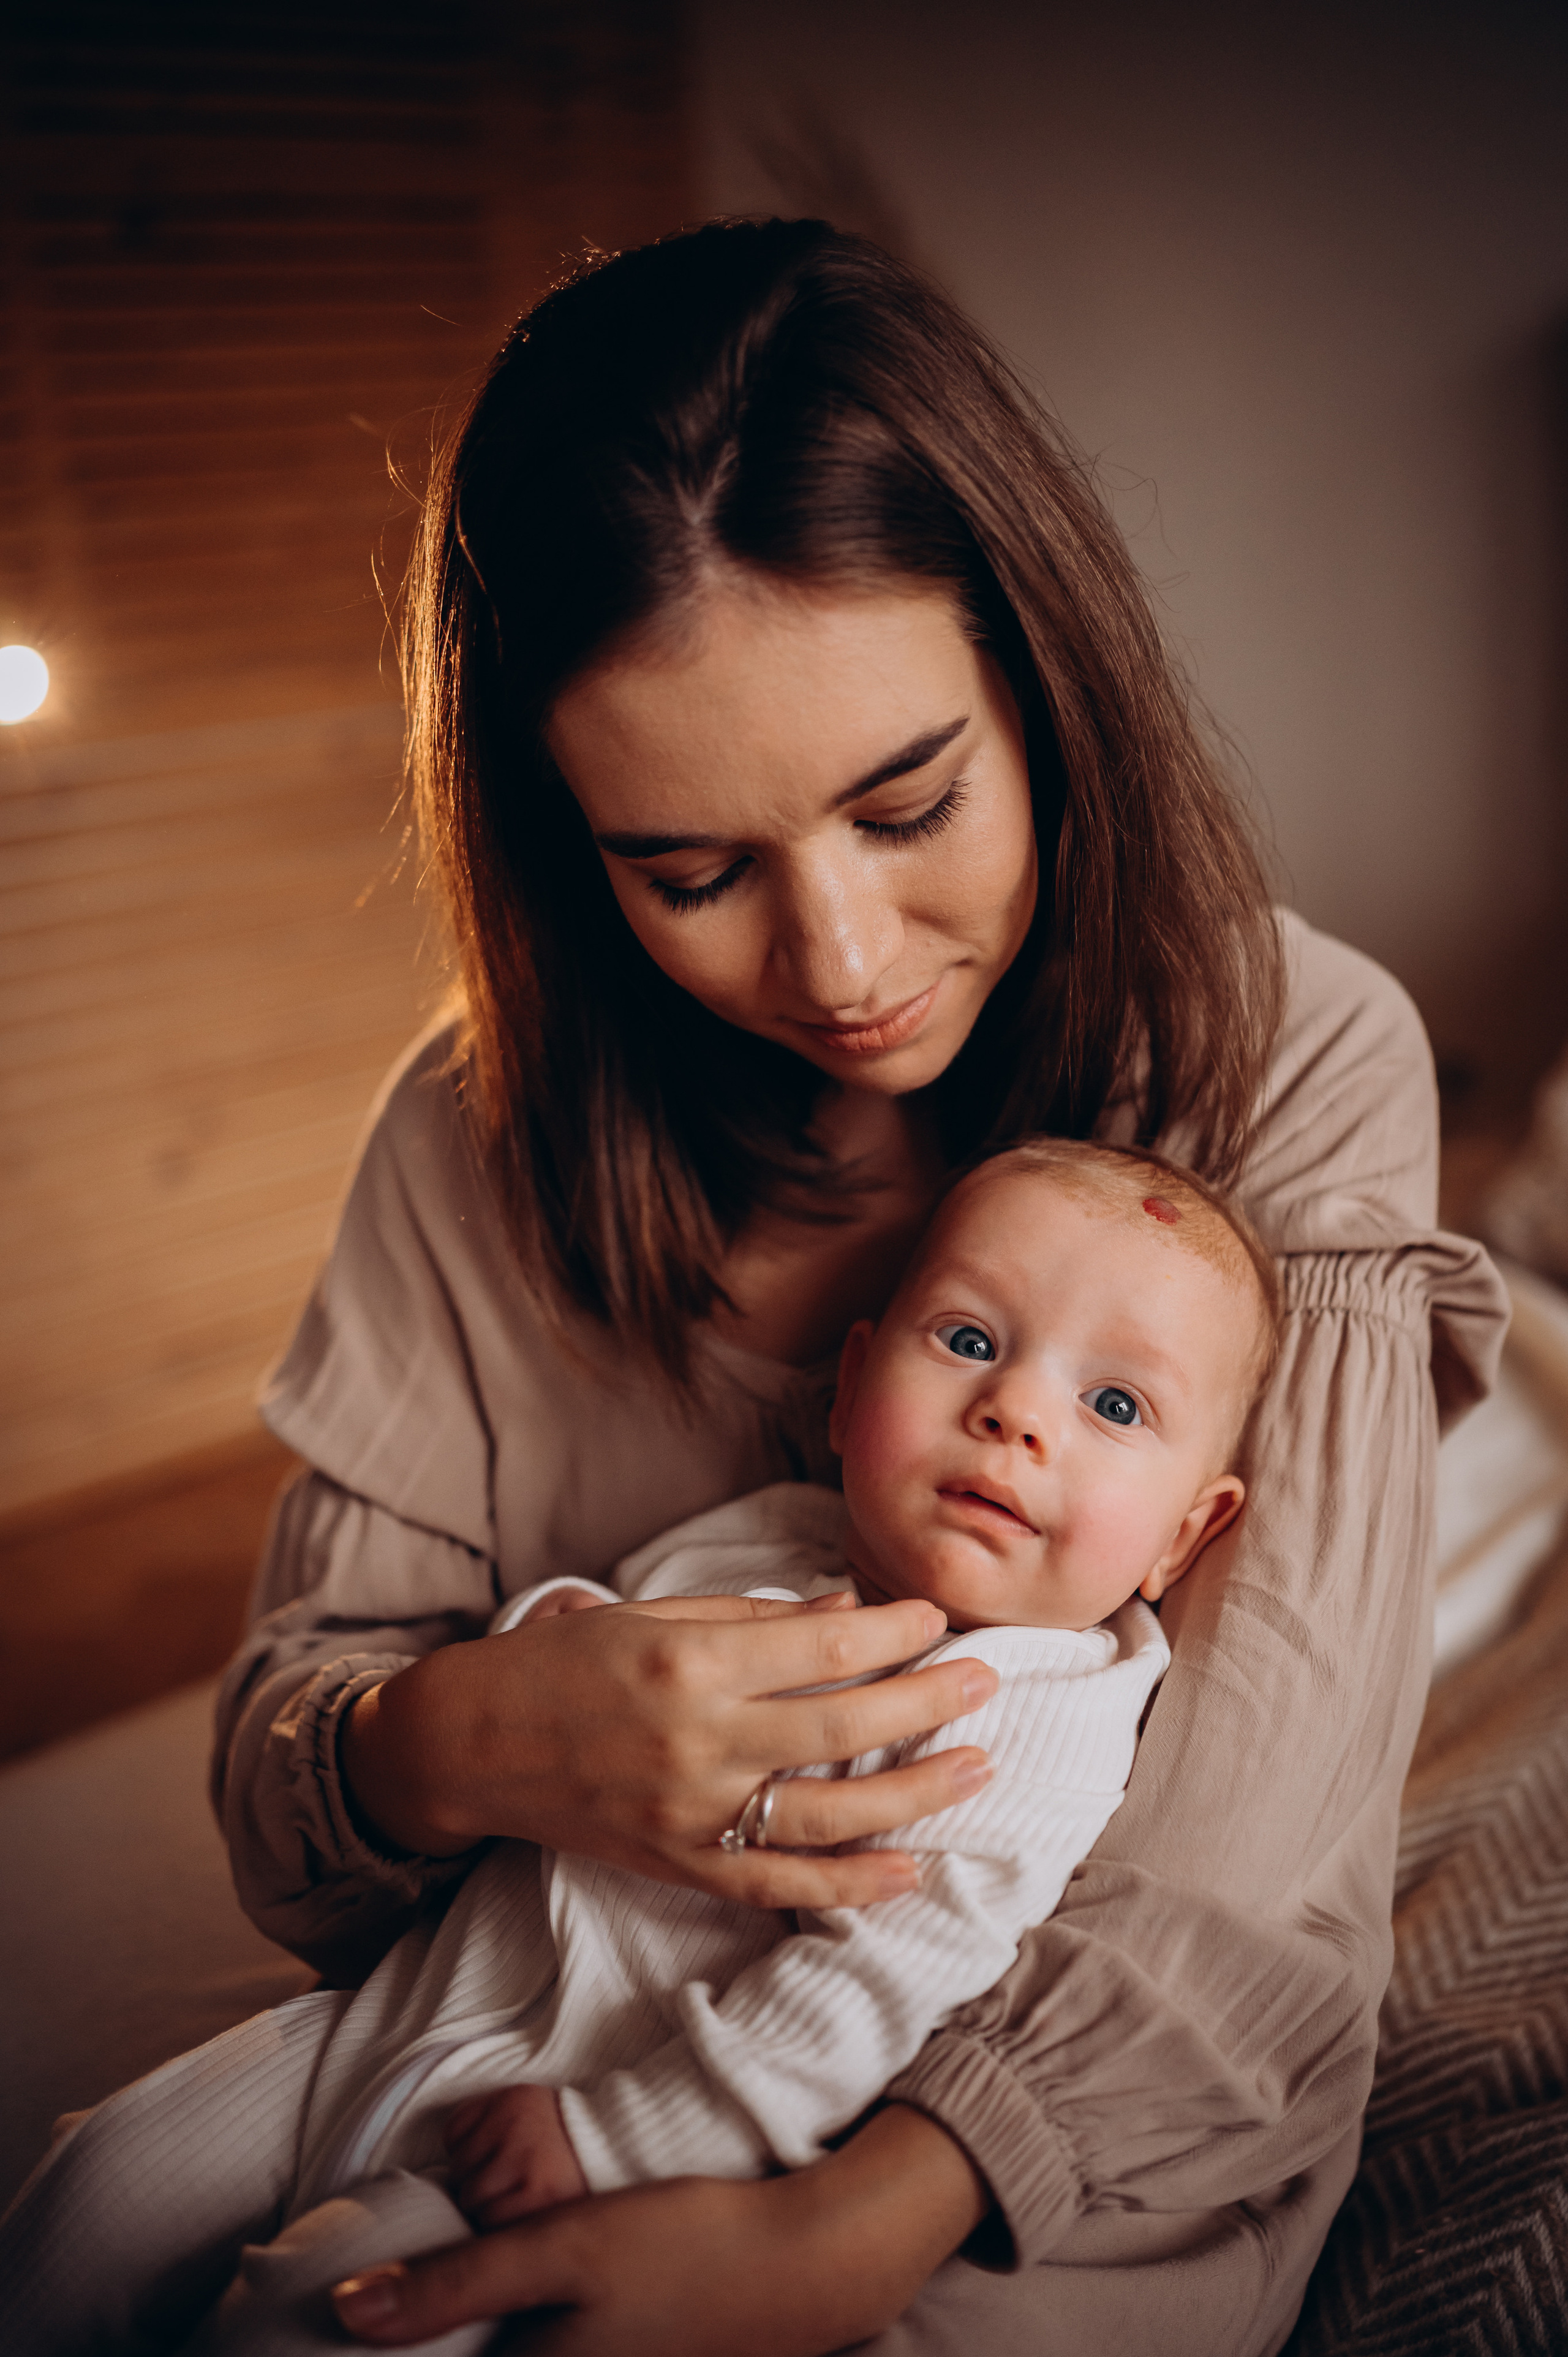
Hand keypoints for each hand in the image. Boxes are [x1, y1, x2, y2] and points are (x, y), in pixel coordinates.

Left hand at [333, 2103, 989, 2353]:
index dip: (394, 2355)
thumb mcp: (560, 2245)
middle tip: (389, 2308)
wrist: (804, 2265)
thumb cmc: (681, 2247)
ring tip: (440, 2311)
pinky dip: (519, 2340)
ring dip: (474, 2338)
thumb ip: (454, 2283)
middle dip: (431, 2341)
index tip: (348, 2337)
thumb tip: (343, 2312)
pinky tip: (514, 2314)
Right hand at [341, 1592, 996, 1911]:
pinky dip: (849, 1886)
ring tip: (977, 1769)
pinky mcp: (680, 1865)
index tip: (934, 1620)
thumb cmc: (564, 1664)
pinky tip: (911, 1870)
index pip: (823, 1648)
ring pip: (829, 1816)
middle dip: (927, 1703)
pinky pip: (780, 1885)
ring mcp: (691, 1815)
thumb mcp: (654, 1617)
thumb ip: (754, 1619)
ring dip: (914, 1794)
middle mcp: (697, 1742)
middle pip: (843, 1730)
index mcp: (690, 1665)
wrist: (473, 1744)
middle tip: (986, 1683)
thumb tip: (849, 1610)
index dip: (893, 1633)